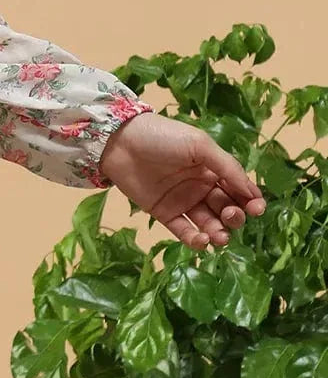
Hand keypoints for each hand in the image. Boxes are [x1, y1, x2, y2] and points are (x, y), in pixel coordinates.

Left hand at [98, 110, 265, 248]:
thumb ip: (227, 167)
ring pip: (210, 223)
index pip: (239, 189)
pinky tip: (202, 240)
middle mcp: (201, 187)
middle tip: (230, 215)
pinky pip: (185, 231)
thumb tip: (253, 192)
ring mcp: (183, 202)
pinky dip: (196, 240)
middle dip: (235, 216)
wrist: (121, 142)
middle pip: (227, 209)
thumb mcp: (200, 145)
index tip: (257, 209)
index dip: (250, 201)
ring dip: (219, 232)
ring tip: (219, 235)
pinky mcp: (165, 214)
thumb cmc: (163, 137)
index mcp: (212, 168)